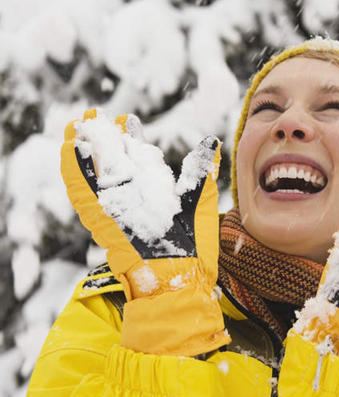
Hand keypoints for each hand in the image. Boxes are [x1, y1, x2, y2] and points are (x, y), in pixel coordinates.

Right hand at [61, 109, 229, 356]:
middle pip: (114, 161)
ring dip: (84, 150)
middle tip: (95, 115)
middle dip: (105, 138)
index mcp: (152, 193)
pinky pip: (84, 195)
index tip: (128, 119)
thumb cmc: (194, 247)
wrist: (180, 281)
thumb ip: (201, 171)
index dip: (132, 138)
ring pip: (96, 174)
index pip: (138, 158)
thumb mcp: (199, 201)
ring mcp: (116, 210)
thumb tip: (211, 142)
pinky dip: (75, 173)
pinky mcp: (104, 222)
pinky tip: (68, 152)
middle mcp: (132, 199)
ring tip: (76, 126)